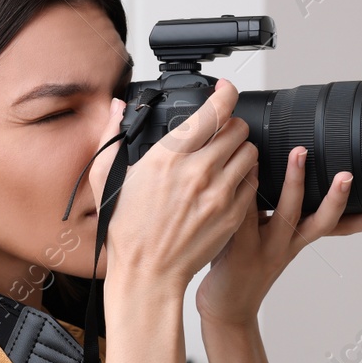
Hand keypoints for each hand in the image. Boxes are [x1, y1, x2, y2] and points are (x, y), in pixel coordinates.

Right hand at [88, 80, 259, 296]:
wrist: (148, 273)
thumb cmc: (127, 230)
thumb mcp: (108, 179)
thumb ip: (113, 136)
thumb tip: (118, 108)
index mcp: (169, 156)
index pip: (214, 110)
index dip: (226, 93)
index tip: (226, 90)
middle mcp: (199, 171)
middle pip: (238, 128)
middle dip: (230, 125)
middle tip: (221, 133)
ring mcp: (220, 193)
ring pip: (251, 152)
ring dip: (241, 150)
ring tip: (226, 159)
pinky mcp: (234, 214)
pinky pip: (253, 182)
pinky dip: (245, 177)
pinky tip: (228, 183)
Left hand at [195, 144, 361, 327]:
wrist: (225, 308)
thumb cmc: (242, 269)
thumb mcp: (266, 238)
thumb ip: (273, 210)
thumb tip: (278, 172)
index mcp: (298, 239)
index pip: (341, 228)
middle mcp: (288, 244)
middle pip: (322, 221)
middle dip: (337, 197)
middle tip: (348, 175)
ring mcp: (266, 248)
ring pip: (286, 214)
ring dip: (295, 182)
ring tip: (301, 153)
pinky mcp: (240, 251)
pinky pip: (246, 216)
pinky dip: (249, 191)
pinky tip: (251, 169)